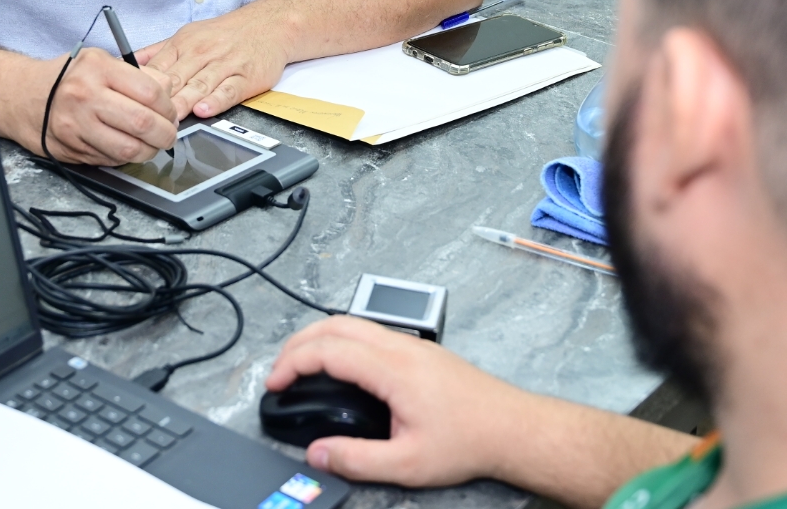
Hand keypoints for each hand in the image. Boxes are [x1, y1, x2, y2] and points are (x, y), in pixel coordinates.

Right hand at [0, 46, 178, 165]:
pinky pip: (110, 160)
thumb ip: (138, 75)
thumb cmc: (70, 78)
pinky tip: (128, 147)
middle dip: (166, 134)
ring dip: (149, 151)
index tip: (170, 113)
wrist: (25, 96)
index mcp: (98, 69)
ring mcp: (76, 126)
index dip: (168, 107)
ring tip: (152, 144)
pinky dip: (126, 157)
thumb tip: (170, 94)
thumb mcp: (102, 61)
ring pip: (128, 150)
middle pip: (142, 124)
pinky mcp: (70, 149)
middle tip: (169, 134)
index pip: (150, 92)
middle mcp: (85, 97)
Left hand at [138, 9, 290, 120]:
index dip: (142, 89)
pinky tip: (205, 110)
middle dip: (159, 101)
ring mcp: (224, 65)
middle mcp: (202, 53)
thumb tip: (125, 63)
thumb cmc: (225, 34)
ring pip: (199, 86)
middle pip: (176, 79)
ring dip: (183, 103)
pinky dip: (216, 100)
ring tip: (170, 119)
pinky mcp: (245, 77)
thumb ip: (157, 52)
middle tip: (146, 119)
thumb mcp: (188, 34)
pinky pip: (228, 90)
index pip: (157, 69)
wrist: (269, 25)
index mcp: (183, 44)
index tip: (130, 105)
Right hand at [266, 316, 528, 487]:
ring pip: (354, 323)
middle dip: (298, 342)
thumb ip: (357, 459)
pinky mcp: (420, 351)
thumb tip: (318, 454)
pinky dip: (342, 340)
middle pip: (336, 324)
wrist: (511, 427)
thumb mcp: (407, 464)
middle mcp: (401, 347)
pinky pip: (371, 332)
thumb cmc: (468, 442)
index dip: (292, 362)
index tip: (274, 383)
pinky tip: (339, 364)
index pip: (329, 350)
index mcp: (393, 369)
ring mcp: (412, 345)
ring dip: (320, 337)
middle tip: (279, 371)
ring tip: (300, 365)